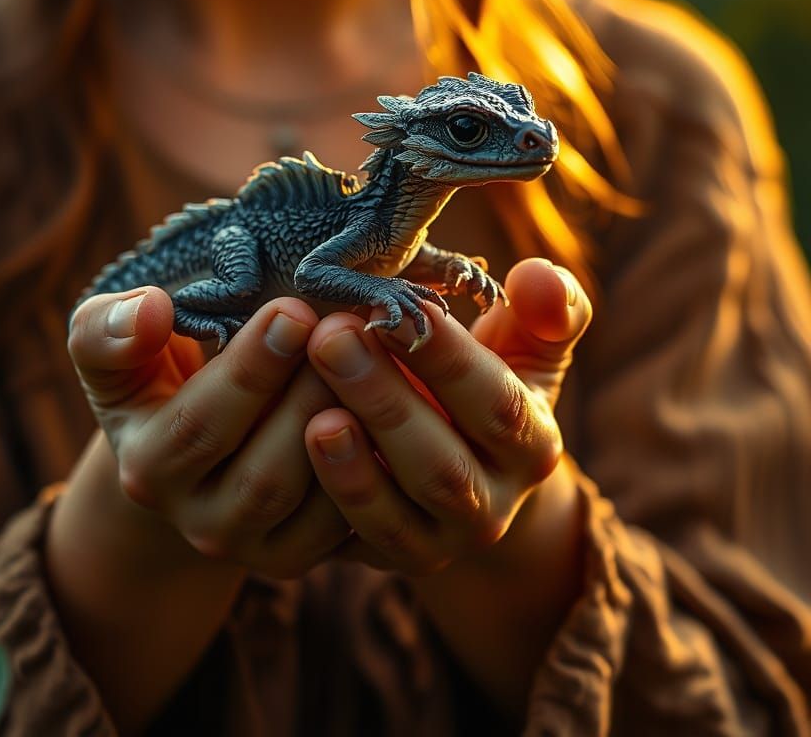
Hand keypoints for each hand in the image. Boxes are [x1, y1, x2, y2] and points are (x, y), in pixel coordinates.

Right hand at [67, 287, 352, 577]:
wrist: (193, 436)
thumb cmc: (154, 371)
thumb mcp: (112, 348)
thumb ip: (109, 329)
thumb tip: (151, 311)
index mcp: (147, 467)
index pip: (201, 426)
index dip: (250, 371)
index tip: (294, 311)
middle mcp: (198, 524)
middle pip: (264, 475)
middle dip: (310, 398)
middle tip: (349, 330)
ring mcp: (254, 548)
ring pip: (312, 504)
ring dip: (350, 432)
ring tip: (373, 361)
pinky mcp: (300, 555)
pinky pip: (348, 526)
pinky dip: (374, 470)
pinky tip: (389, 406)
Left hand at [301, 258, 591, 574]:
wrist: (461, 465)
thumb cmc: (485, 379)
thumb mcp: (523, 345)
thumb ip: (543, 309)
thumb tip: (538, 277)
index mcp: (532, 446)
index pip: (498, 406)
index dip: (451, 360)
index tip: (405, 308)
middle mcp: (492, 507)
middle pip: (441, 466)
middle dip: (384, 401)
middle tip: (330, 337)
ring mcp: (438, 544)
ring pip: (395, 518)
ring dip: (352, 467)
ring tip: (313, 414)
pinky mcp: (386, 560)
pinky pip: (352, 545)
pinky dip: (323, 503)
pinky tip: (293, 453)